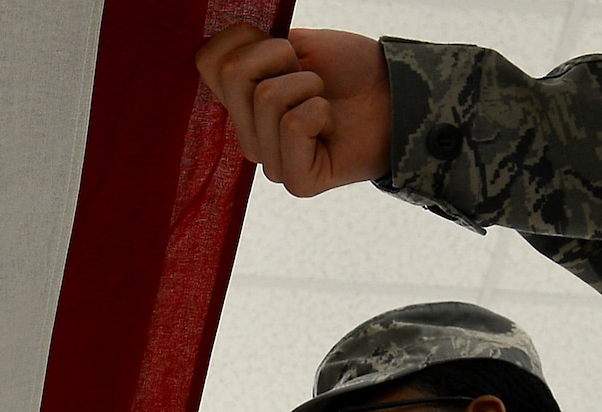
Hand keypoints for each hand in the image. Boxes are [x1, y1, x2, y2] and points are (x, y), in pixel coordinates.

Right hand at [196, 24, 389, 195]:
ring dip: (305, 85)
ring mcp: (270, 162)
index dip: (244, 40)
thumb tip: (208, 48)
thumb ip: (249, 50)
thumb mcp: (294, 45)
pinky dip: (319, 110)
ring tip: (322, 100)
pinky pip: (293, 126)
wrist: (393, 93)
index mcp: (241, 104)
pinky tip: (329, 124)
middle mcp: (249, 137)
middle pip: (235, 76)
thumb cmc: (347, 68)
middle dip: (278, 58)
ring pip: (266, 99)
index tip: (279, 49)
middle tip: (307, 76)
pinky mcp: (296, 181)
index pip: (208, 62)